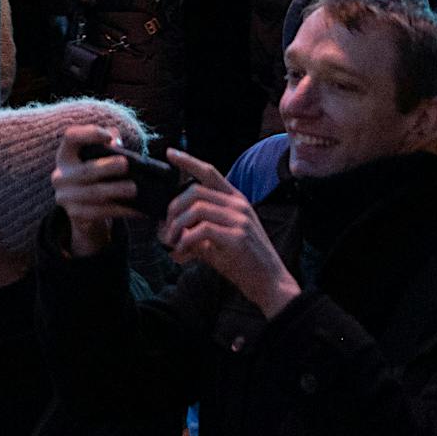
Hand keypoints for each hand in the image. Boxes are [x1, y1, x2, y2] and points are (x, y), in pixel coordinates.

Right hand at [50, 125, 139, 257]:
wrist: (85, 213)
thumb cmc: (96, 175)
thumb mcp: (98, 158)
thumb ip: (107, 145)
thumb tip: (116, 140)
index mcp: (65, 154)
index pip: (71, 137)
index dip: (88, 134)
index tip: (108, 137)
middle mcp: (60, 175)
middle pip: (86, 169)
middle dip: (107, 166)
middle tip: (126, 164)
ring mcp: (65, 197)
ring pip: (94, 193)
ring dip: (116, 190)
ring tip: (134, 189)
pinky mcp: (75, 215)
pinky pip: (100, 212)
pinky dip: (120, 210)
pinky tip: (136, 209)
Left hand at [159, 150, 300, 317]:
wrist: (271, 283)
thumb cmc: (245, 261)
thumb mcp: (222, 237)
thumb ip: (198, 229)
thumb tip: (170, 232)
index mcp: (236, 200)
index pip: (210, 172)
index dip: (188, 161)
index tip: (170, 153)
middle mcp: (238, 205)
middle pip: (195, 191)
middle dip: (174, 208)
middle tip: (166, 228)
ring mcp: (239, 220)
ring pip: (196, 209)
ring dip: (177, 225)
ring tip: (171, 241)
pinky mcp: (238, 237)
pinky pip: (202, 230)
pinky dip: (186, 239)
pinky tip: (182, 250)